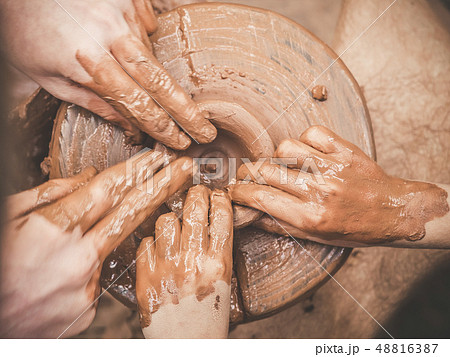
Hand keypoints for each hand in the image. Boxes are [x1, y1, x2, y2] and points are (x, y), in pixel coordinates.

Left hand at [0, 0, 215, 147]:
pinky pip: (148, 25)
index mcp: (87, 62)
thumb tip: (124, 123)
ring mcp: (122, 14)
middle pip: (161, 82)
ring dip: (155, 76)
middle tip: (207, 132)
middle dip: (188, 112)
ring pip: (153, 56)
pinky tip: (128, 44)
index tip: (180, 143)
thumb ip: (86, 100)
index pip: (137, 104)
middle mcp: (111, 37)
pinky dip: (144, 39)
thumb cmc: (22, 27)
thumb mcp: (42, 74)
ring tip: (143, 80)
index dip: (162, 127)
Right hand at [0, 151, 193, 337]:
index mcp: (55, 230)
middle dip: (164, 186)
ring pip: (111, 246)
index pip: (110, 190)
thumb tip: (88, 181)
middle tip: (186, 169)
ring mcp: (86, 286)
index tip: (159, 157)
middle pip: (133, 213)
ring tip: (97, 231)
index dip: (138, 170)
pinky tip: (59, 271)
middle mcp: (78, 259)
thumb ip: (50, 195)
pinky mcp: (87, 308)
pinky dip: (85, 266)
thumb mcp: (7, 217)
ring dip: (113, 233)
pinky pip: (95, 275)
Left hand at [136, 185, 232, 337]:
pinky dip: (151, 243)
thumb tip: (209, 219)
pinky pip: (145, 242)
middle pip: (194, 208)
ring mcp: (167, 267)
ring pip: (165, 221)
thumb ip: (216, 249)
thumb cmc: (208, 315)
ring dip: (171, 221)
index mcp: (218, 262)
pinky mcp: (145, 276)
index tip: (216, 194)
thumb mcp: (223, 279)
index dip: (219, 197)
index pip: (221, 214)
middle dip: (196, 194)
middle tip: (195, 194)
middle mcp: (193, 261)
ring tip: (173, 228)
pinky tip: (157, 252)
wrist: (188, 344)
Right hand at [229, 125, 448, 246]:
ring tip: (284, 166)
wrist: (394, 211)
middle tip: (246, 176)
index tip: (232, 190)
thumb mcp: (316, 238)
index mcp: (310, 216)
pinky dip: (303, 140)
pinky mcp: (344, 150)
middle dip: (247, 172)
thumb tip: (250, 214)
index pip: (260, 197)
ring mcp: (332, 167)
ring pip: (285, 148)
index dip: (238, 192)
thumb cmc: (355, 228)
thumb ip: (280, 225)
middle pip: (265, 170)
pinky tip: (307, 152)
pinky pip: (311, 133)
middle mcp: (318, 190)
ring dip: (277, 157)